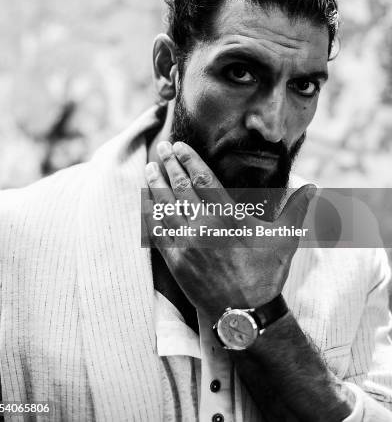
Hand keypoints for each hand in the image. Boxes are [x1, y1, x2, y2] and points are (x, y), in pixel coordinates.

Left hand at [145, 140, 314, 320]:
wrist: (247, 314)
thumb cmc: (268, 274)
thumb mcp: (286, 238)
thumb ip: (297, 208)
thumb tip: (313, 185)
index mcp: (228, 216)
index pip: (203, 178)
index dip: (189, 159)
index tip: (180, 146)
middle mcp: (204, 226)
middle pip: (181, 188)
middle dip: (170, 165)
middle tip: (163, 147)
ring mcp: (187, 244)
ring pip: (165, 207)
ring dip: (156, 186)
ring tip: (149, 169)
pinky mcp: (176, 262)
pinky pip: (157, 233)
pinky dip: (150, 215)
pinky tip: (146, 204)